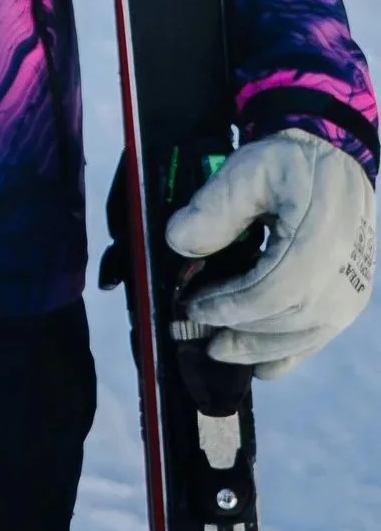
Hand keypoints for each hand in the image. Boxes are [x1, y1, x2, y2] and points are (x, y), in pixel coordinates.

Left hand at [166, 129, 375, 380]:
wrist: (334, 164)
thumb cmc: (287, 166)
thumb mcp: (247, 171)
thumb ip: (213, 206)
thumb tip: (179, 243)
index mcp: (321, 239)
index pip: (274, 290)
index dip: (229, 306)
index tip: (192, 307)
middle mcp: (344, 274)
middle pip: (286, 320)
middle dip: (235, 331)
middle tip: (191, 331)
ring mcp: (351, 292)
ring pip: (301, 337)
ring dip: (254, 349)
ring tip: (215, 349)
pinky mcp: (350, 301)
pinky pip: (318, 340)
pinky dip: (285, 356)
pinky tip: (257, 366)